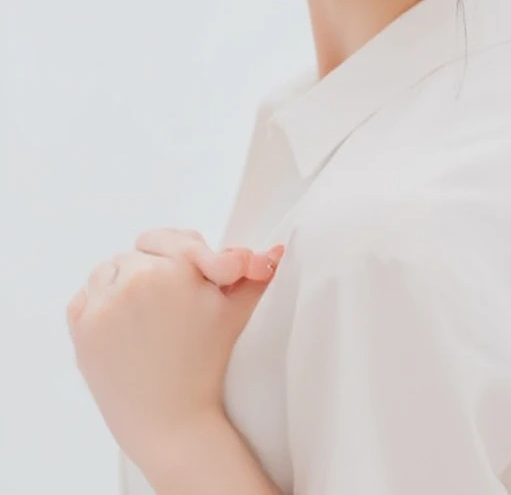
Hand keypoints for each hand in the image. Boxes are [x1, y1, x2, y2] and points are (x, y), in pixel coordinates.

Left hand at [65, 229, 283, 475]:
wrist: (174, 424)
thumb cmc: (209, 366)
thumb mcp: (237, 313)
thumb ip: (254, 274)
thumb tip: (275, 250)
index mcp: (177, 267)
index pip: (169, 239)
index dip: (182, 258)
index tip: (190, 281)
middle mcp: (138, 278)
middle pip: (137, 254)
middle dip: (152, 271)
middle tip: (167, 303)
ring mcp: (106, 304)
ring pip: (107, 272)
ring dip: (120, 286)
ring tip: (143, 317)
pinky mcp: (82, 330)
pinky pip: (84, 299)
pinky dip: (97, 307)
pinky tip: (120, 330)